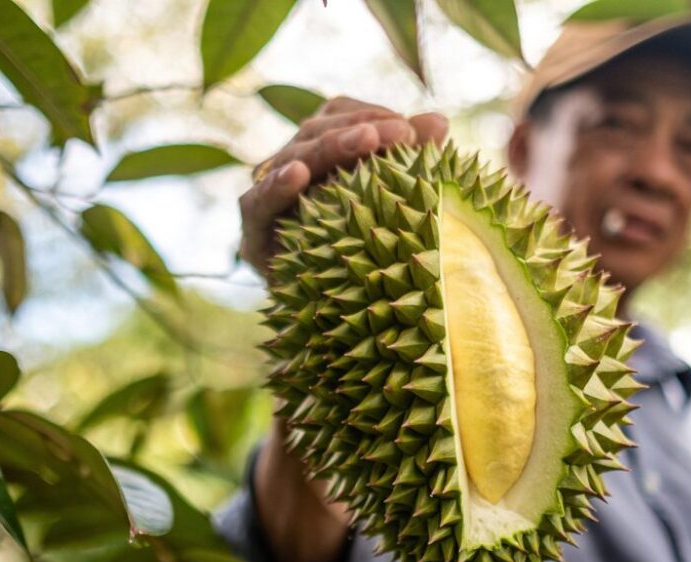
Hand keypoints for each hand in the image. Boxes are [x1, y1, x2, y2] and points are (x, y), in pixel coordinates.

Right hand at [239, 97, 448, 278]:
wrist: (329, 319)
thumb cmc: (366, 256)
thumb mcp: (393, 205)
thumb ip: (411, 162)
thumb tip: (438, 122)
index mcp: (319, 154)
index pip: (336, 115)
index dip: (368, 113)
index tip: (407, 128)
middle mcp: (287, 168)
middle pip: (314, 131)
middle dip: (358, 128)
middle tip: (399, 133)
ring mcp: (266, 199)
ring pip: (289, 157)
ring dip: (327, 147)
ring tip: (364, 140)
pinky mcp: (252, 235)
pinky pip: (257, 204)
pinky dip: (274, 186)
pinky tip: (296, 175)